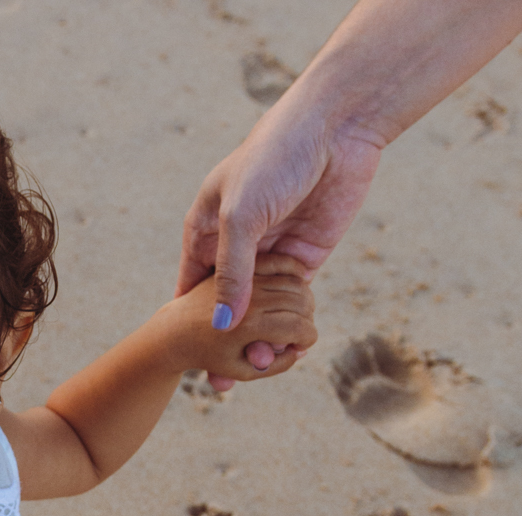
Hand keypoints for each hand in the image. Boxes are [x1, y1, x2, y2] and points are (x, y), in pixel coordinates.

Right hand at [178, 102, 381, 388]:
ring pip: (260, 306)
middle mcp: (236, 244)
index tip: (186, 361)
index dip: (186, 323)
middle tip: (223, 381)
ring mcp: (271, 251)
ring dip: (259, 336)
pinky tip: (287, 347)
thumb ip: (232, 273)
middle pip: (225, 303)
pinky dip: (289, 322)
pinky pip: (293, 297)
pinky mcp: (305, 254)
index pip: (190, 286)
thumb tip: (225, 325)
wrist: (335, 129)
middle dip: (225, 341)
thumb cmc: (273, 158)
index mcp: (206, 229)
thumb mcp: (241, 217)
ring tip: (259, 369)